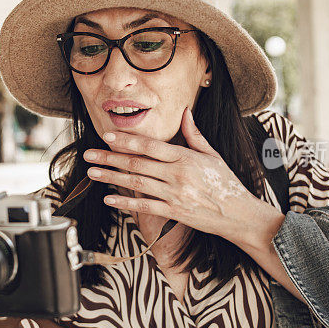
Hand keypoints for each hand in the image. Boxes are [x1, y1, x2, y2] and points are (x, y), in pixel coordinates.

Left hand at [83, 109, 284, 251]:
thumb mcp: (212, 155)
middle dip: (110, 157)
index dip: (127, 140)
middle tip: (89, 154)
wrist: (240, 215)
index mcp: (186, 157)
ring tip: (92, 172)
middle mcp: (178, 174)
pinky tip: (109, 198)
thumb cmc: (226, 183)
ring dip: (112, 177)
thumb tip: (185, 113)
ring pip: (137, 183)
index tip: (107, 136)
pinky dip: (126, 202)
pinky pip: (146, 206)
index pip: (150, 146)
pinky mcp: (175, 212)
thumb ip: (194, 135)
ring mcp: (175, 194)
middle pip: (137, 163)